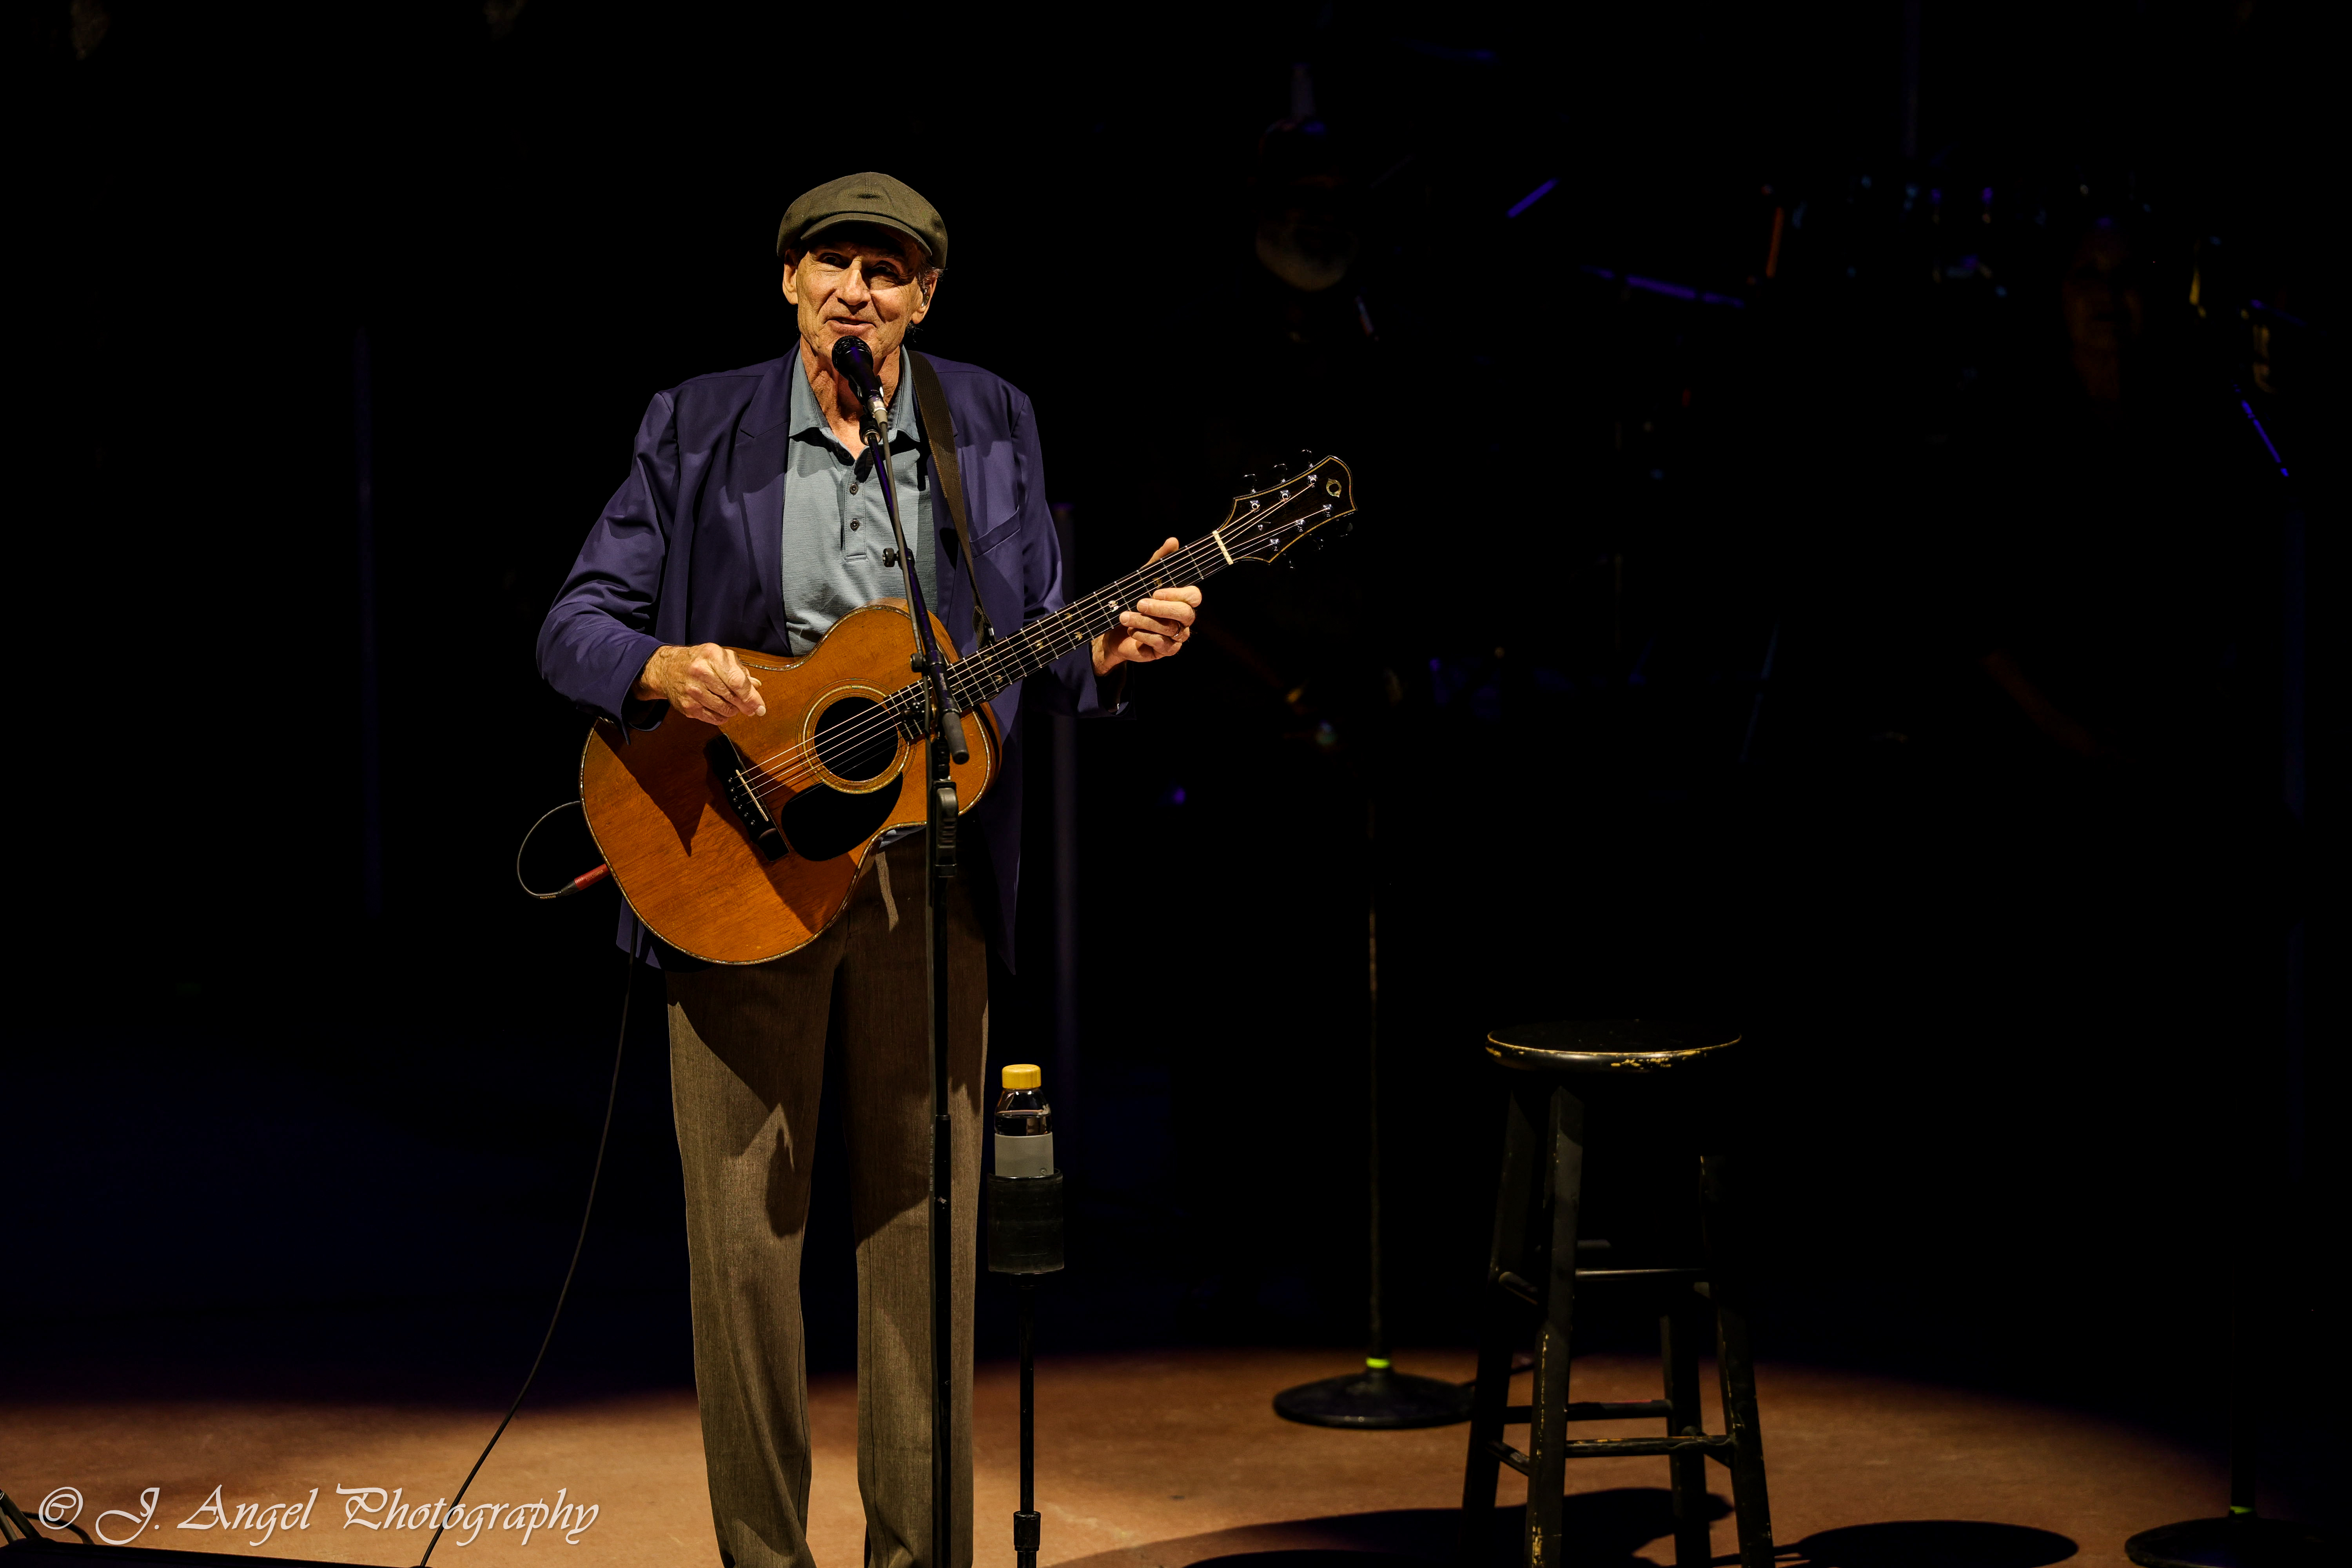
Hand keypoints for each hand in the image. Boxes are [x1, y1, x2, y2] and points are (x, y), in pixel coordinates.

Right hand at [635, 643, 765, 723]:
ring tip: (733, 705)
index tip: (760, 707)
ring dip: (733, 711)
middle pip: (732, 697)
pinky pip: (713, 718)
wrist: (667, 669)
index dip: (751, 697)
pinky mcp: (687, 707)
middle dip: (746, 706)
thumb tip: (756, 686)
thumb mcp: (720, 657)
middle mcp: (700, 672)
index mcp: (712, 656)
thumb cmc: (699, 661)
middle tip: (752, 709)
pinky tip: (722, 710)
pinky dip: (722, 717)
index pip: (737, 681)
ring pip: (724, 710)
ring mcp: (692, 691)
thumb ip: (739, 671)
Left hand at [1092, 538, 1201, 674]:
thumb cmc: (1131, 603)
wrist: (1114, 632)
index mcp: (1181, 600)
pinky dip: (1145, 635)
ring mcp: (1177, 636)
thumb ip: (1159, 561)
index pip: (1194, 596)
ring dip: (1144, 621)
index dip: (1176, 594)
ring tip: (1125, 616)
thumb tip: (1173, 541)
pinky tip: (1133, 631)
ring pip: (1170, 629)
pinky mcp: (1167, 651)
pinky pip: (1162, 644)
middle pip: (1186, 613)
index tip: (1155, 591)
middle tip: (1139, 603)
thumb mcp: (1142, 579)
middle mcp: (1184, 618)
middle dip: (1160, 608)